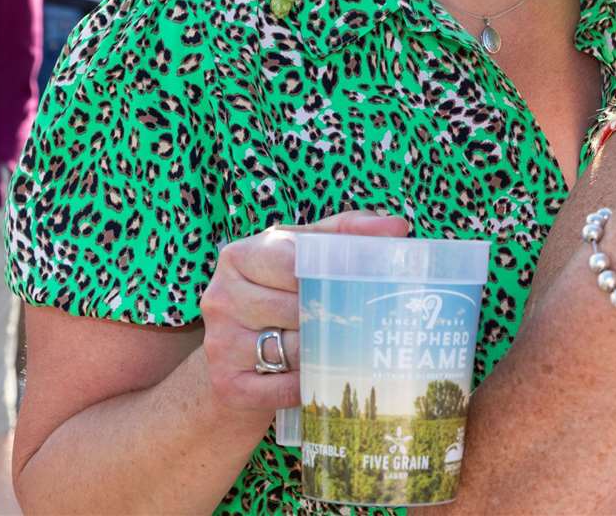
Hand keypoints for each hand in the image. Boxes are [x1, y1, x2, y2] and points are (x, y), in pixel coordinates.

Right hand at [198, 210, 410, 411]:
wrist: (234, 358)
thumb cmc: (280, 293)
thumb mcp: (305, 252)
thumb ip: (346, 231)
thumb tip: (396, 227)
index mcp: (239, 255)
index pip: (292, 261)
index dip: (327, 274)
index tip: (354, 283)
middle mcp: (221, 297)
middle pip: (294, 308)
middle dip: (329, 316)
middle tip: (356, 320)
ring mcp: (219, 343)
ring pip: (291, 349)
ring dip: (322, 351)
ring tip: (340, 345)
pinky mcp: (227, 385)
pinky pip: (281, 388)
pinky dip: (307, 385)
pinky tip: (319, 377)